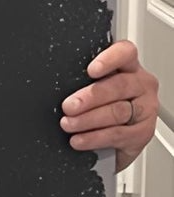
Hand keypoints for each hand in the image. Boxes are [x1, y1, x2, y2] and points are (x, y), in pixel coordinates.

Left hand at [60, 40, 158, 170]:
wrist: (109, 142)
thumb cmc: (95, 107)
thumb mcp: (86, 88)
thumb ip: (78, 82)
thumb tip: (51, 87)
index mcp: (127, 67)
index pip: (125, 53)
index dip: (110, 59)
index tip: (91, 70)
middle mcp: (140, 85)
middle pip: (119, 85)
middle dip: (90, 97)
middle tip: (69, 106)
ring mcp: (145, 108)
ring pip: (118, 111)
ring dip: (88, 119)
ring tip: (68, 124)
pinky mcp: (142, 132)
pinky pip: (118, 134)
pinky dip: (95, 138)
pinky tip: (79, 139)